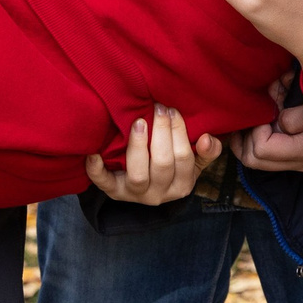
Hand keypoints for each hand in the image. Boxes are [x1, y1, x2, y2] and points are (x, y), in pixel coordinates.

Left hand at [86, 106, 220, 204]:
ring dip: (138, 146)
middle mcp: (159, 194)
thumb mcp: (192, 163)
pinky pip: (103, 183)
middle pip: (162, 164)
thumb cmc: (169, 167)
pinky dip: (96, 169)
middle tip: (158, 107)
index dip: (179, 132)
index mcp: (182, 185)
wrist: (141, 187)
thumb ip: (205, 152)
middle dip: (161, 133)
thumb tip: (208, 138)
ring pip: (138, 175)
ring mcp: (134, 195)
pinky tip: (94, 152)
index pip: (184, 158)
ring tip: (138, 122)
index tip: (172, 109)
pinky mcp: (113, 192)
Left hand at [233, 76, 302, 172]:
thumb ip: (294, 115)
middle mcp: (300, 162)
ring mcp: (298, 163)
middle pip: (253, 160)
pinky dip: (253, 141)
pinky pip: (263, 157)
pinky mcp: (296, 158)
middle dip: (246, 136)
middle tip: (254, 116)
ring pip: (254, 161)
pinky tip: (256, 124)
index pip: (262, 149)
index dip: (256, 128)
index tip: (266, 111)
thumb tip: (277, 122)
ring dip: (247, 139)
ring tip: (254, 118)